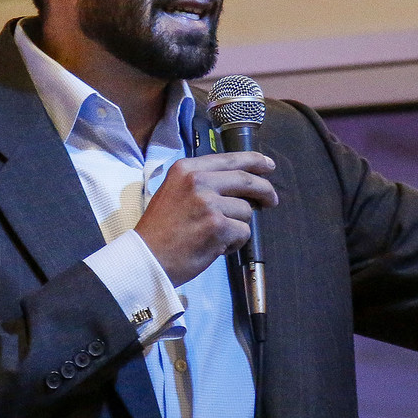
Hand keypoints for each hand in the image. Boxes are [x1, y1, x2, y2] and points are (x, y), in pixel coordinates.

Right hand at [135, 152, 278, 285]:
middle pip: (246, 180)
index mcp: (187, 169)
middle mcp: (198, 181)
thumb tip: (238, 183)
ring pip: (246, 211)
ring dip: (238, 225)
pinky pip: (243, 232)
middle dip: (264, 190)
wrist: (146, 258)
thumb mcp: (174, 191)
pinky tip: (216, 247)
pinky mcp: (218, 226)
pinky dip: (235, 243)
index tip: (268, 165)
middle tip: (271, 200)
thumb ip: (202, 182)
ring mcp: (209, 204)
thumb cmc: (160, 230)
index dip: (254, 161)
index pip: (230, 159)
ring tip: (217, 235)